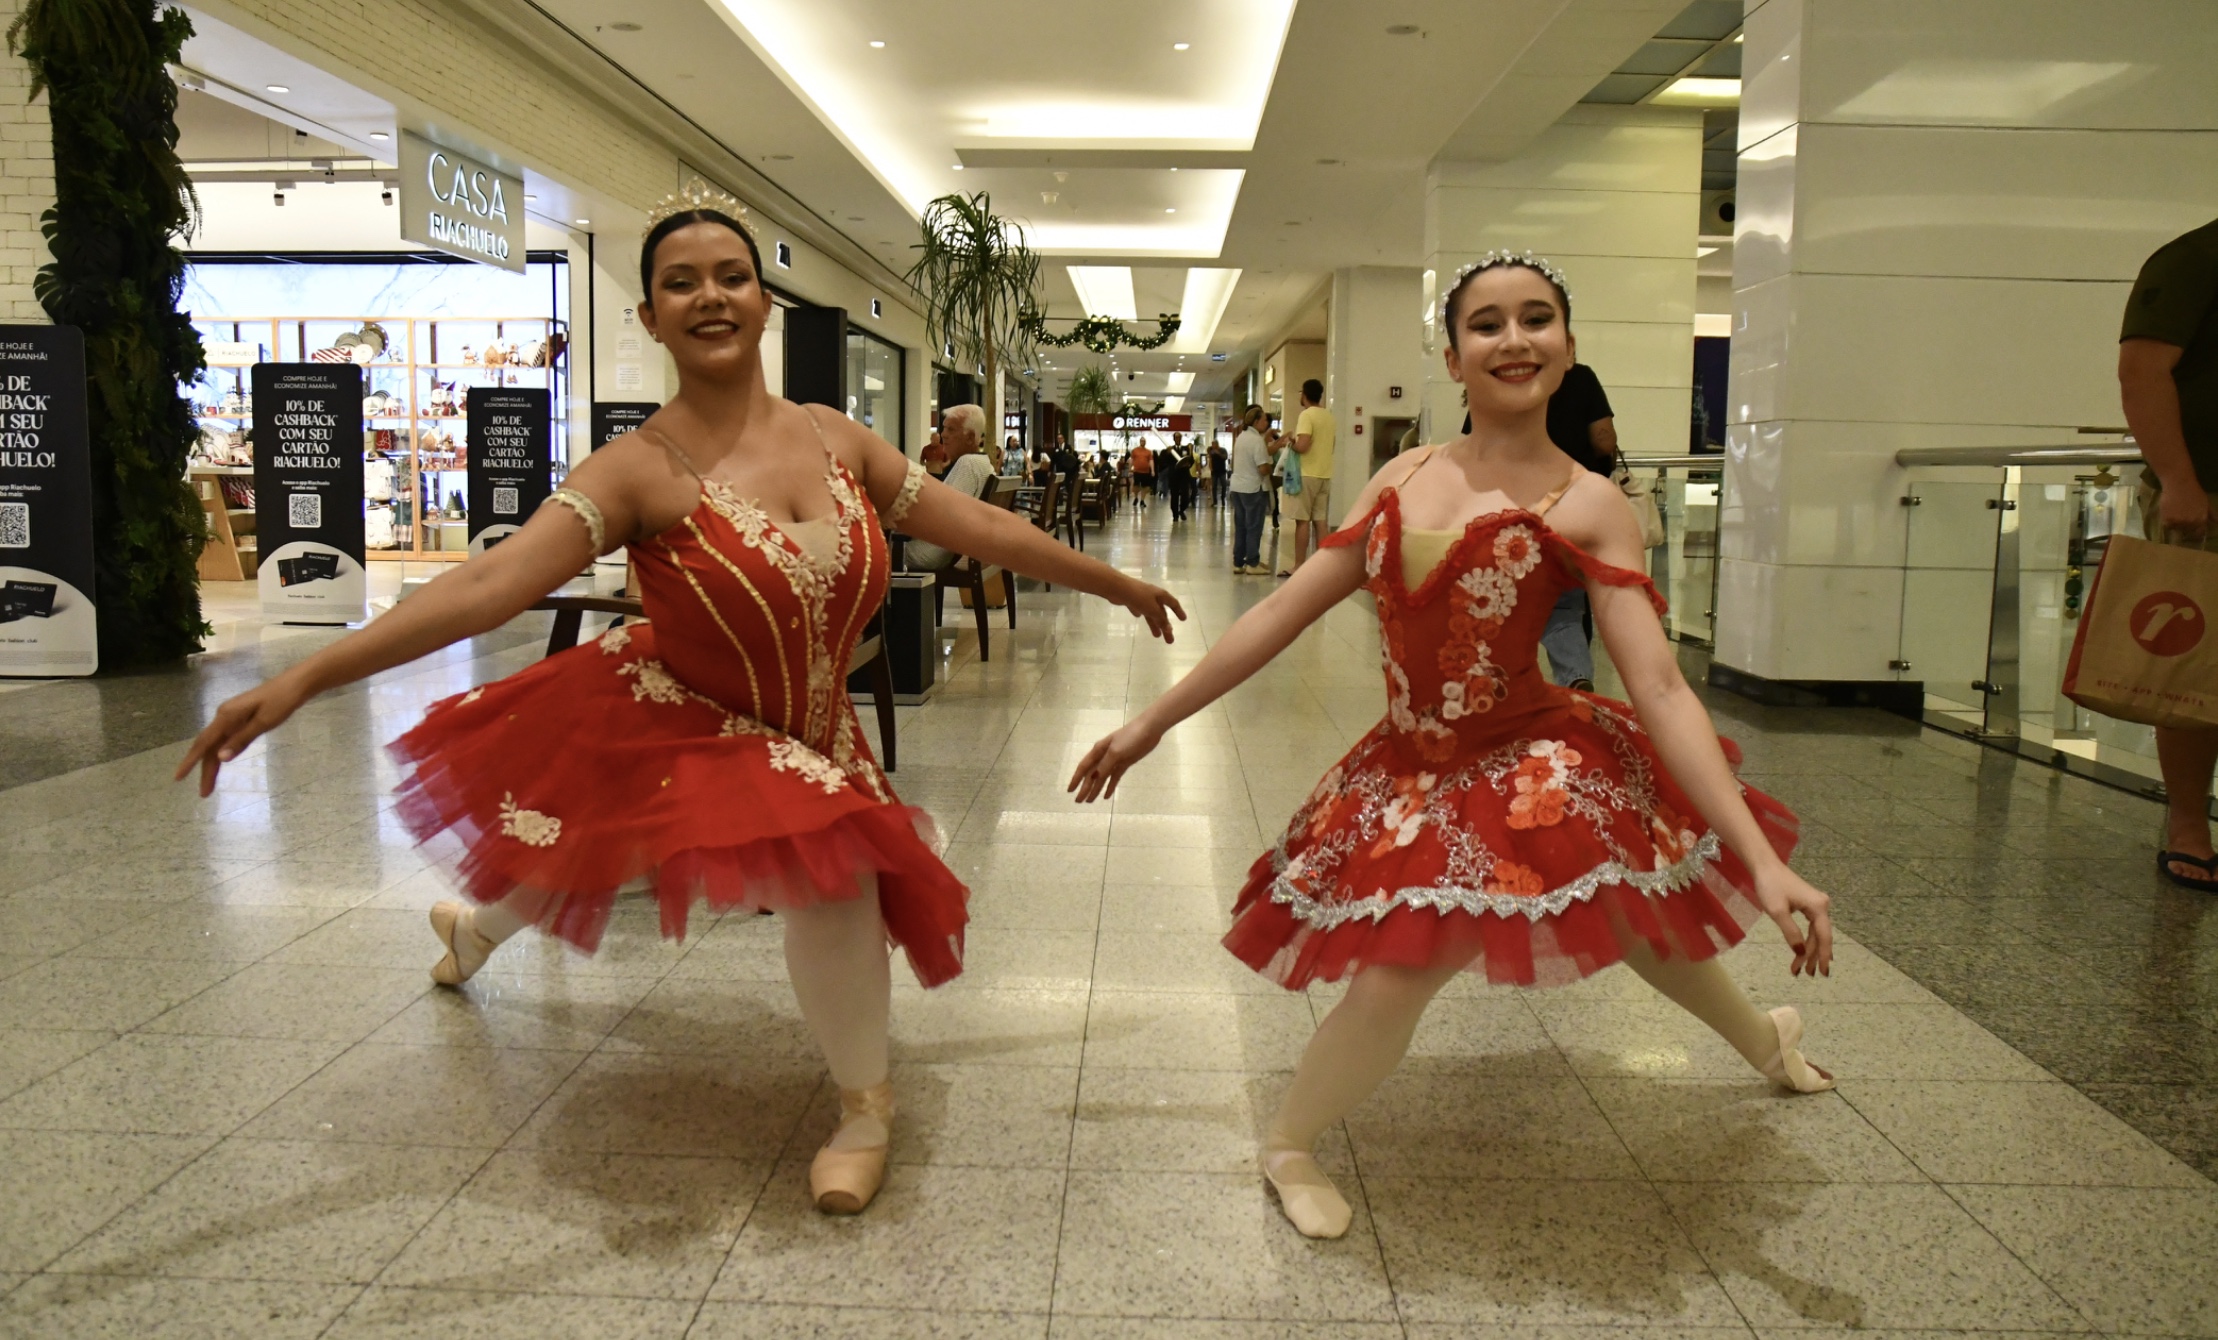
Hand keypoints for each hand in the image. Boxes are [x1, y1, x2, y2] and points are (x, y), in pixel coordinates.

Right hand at [174, 673, 309, 796]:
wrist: (296, 684)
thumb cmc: (282, 701)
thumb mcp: (264, 722)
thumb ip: (242, 739)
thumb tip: (220, 758)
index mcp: (227, 716)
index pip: (204, 743)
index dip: (190, 761)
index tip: (178, 777)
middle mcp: (224, 716)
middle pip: (208, 746)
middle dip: (204, 770)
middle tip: (203, 793)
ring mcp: (231, 717)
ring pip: (216, 744)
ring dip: (212, 764)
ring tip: (209, 786)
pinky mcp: (240, 718)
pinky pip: (225, 738)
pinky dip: (221, 752)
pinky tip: (220, 763)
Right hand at [1067, 718, 1164, 802]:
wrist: (1149, 729)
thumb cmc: (1130, 738)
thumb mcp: (1115, 752)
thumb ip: (1105, 766)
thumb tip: (1094, 779)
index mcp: (1098, 751)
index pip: (1083, 768)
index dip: (1076, 779)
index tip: (1069, 791)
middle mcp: (1103, 756)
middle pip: (1091, 775)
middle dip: (1084, 788)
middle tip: (1078, 801)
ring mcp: (1114, 760)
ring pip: (1102, 778)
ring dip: (1095, 789)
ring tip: (1090, 801)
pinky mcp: (1124, 763)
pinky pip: (1114, 777)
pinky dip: (1110, 786)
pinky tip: (1106, 796)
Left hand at [1120, 580, 1186, 643]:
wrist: (1118, 588)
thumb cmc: (1138, 597)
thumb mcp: (1152, 609)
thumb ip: (1161, 619)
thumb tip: (1170, 629)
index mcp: (1160, 595)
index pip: (1173, 603)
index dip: (1179, 611)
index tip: (1183, 620)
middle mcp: (1153, 596)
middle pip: (1162, 613)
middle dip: (1166, 626)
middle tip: (1169, 641)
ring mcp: (1142, 598)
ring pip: (1151, 613)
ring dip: (1154, 624)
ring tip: (1156, 636)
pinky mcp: (1131, 600)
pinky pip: (1139, 608)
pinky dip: (1142, 614)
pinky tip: (1139, 617)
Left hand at [1751, 865, 1832, 977]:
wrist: (1765, 867)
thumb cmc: (1770, 886)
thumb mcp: (1777, 912)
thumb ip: (1791, 933)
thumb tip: (1801, 952)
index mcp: (1818, 907)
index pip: (1824, 937)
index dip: (1823, 956)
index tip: (1822, 973)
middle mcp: (1822, 906)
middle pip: (1820, 937)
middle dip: (1812, 956)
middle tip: (1805, 974)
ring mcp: (1817, 905)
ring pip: (1815, 933)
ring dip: (1808, 950)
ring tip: (1800, 968)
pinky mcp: (1809, 904)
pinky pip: (1811, 927)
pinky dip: (1807, 940)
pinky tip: (1807, 952)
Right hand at [2158, 479, 2212, 539]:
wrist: (2179, 484)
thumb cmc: (2194, 492)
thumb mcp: (2205, 503)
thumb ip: (2210, 514)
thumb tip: (2216, 523)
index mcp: (2201, 520)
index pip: (2199, 533)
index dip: (2195, 532)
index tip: (2192, 531)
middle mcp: (2191, 523)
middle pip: (2186, 531)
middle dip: (2185, 527)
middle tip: (2182, 519)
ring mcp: (2179, 521)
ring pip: (2176, 529)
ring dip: (2175, 525)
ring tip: (2175, 515)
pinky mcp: (2167, 519)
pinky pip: (2167, 525)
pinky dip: (2167, 522)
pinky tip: (2169, 513)